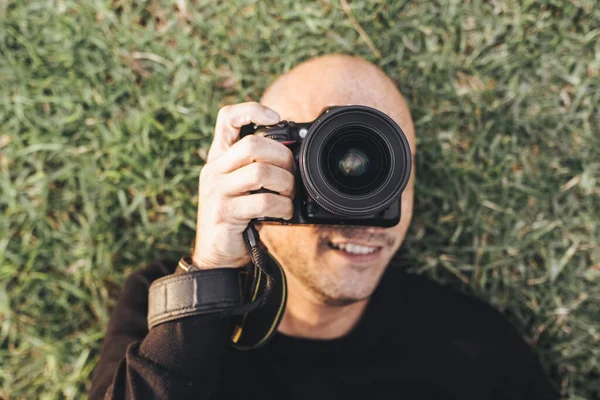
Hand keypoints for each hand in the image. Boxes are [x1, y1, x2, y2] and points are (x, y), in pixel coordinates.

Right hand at [191, 102, 294, 268]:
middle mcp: (214, 171)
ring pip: (260, 172)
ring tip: (289, 195)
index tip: (276, 117)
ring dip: (285, 183)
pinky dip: (282, 206)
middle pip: (252, 146)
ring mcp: (216, 192)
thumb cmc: (237, 218)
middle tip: (291, 174)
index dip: (252, 110)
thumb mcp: (242, 187)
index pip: (227, 118)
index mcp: (219, 158)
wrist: (217, 256)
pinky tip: (285, 212)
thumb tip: (294, 154)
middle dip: (282, 158)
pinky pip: (262, 201)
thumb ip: (257, 168)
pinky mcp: (224, 213)